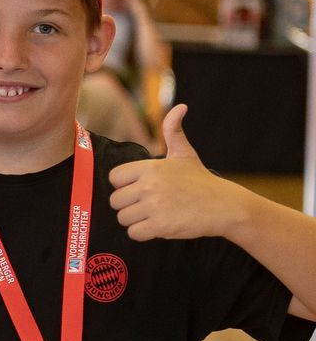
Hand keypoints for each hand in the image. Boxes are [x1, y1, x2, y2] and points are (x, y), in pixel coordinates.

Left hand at [108, 106, 247, 241]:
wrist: (226, 206)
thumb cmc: (201, 181)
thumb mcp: (185, 154)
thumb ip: (173, 130)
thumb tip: (181, 107)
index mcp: (151, 168)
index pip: (114, 178)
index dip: (124, 185)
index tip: (139, 188)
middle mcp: (149, 185)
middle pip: (115, 201)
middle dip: (128, 205)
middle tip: (148, 205)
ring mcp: (154, 206)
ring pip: (123, 218)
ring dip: (135, 220)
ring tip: (155, 215)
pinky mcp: (160, 226)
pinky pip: (133, 233)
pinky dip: (143, 233)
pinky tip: (158, 226)